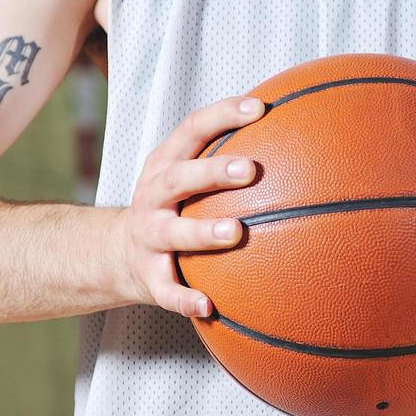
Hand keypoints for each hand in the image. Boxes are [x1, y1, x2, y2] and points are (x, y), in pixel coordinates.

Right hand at [114, 95, 263, 315]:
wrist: (116, 254)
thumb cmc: (174, 206)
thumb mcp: (187, 175)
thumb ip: (228, 156)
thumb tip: (299, 132)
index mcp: (166, 164)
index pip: (191, 129)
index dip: (222, 115)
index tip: (258, 108)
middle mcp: (152, 196)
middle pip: (178, 178)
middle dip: (212, 172)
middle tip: (250, 169)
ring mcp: (148, 236)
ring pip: (171, 233)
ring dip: (202, 233)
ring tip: (235, 233)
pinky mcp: (147, 276)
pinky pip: (166, 290)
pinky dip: (185, 299)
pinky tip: (209, 306)